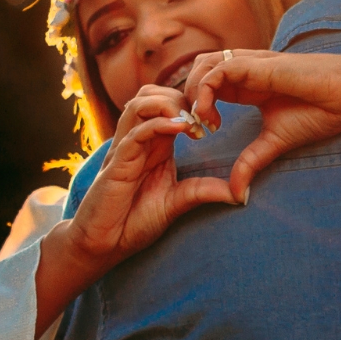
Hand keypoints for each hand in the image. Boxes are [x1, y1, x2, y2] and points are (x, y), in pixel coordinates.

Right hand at [35, 86, 235, 336]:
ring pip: (139, 105)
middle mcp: (138, 141)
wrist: (102, 244)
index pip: (167, 106)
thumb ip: (202, 192)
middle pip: (151, 94)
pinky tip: (179, 129)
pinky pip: (134, 133)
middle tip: (203, 119)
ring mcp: (125, 149)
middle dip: (179, 98)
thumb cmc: (133, 221)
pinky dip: (157, 125)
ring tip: (190, 121)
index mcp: (153, 145)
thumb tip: (238, 194)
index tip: (214, 123)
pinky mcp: (116, 164)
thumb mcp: (176, 203)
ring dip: (167, 105)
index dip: (191, 105)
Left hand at [184, 45, 340, 197]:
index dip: (196, 107)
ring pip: (203, 64)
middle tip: (196, 128)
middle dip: (187, 98)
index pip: (207, 85)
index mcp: (248, 86)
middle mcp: (246, 71)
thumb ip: (251, 162)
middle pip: (198, 70)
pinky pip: (218, 70)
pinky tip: (212, 116)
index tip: (203, 134)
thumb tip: (236, 195)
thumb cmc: (319, 112)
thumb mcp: (274, 142)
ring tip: (203, 121)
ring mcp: (250, 64)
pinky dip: (205, 91)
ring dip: (193, 92)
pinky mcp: (257, 63)